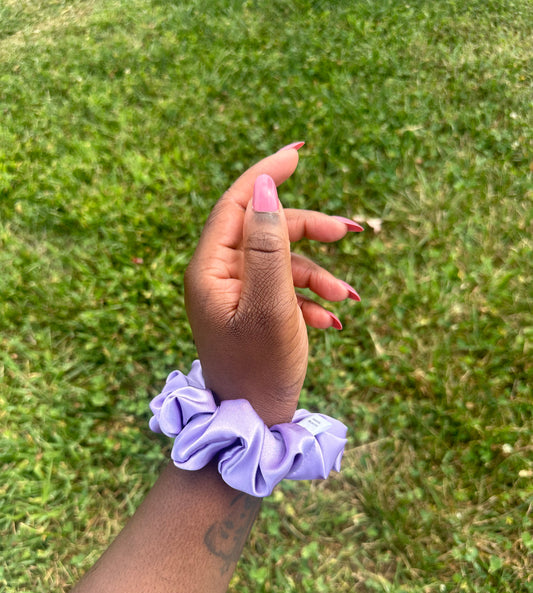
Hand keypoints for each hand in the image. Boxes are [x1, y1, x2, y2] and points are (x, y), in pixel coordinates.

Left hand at [184, 146, 361, 426]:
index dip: (267, 175)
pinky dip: (312, 298)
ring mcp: (236, 295)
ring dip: (319, 273)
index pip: (238, 204)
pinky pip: (285, 290)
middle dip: (309, 231)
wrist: (253, 424)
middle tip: (351, 232)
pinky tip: (333, 321)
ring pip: (282, 261)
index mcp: (211, 269)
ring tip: (348, 296)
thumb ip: (268, 246)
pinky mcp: (253, 313)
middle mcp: (219, 276)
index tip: (299, 154)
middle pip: (267, 230)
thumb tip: (265, 189)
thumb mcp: (270, 305)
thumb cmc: (260, 369)